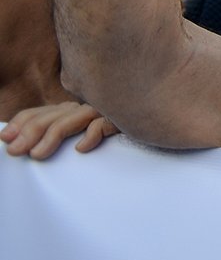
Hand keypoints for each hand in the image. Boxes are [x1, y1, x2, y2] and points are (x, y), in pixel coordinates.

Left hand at [2, 103, 118, 158]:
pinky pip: (105, 123)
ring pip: (72, 118)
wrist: (165, 115)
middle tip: (14, 152)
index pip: (42, 112)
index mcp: (76, 108)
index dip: (21, 122)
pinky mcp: (128, 118)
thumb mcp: (88, 130)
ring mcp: (107, 109)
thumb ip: (65, 132)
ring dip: (51, 137)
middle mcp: (88, 104)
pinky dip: (92, 135)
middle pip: (52, 115)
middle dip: (29, 132)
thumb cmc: (125, 128)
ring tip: (37, 155)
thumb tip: (30, 147)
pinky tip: (82, 148)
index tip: (5, 138)